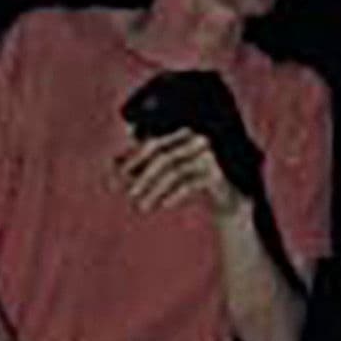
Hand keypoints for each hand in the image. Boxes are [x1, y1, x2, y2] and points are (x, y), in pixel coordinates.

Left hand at [115, 128, 248, 221]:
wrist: (228, 201)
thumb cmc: (192, 183)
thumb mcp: (166, 173)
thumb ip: (142, 165)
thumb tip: (112, 163)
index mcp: (183, 133)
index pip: (152, 142)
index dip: (132, 158)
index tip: (115, 175)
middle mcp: (197, 139)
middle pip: (161, 154)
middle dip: (141, 174)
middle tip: (127, 192)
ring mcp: (209, 155)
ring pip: (173, 170)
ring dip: (153, 190)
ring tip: (140, 207)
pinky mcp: (218, 174)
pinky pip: (190, 183)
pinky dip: (173, 194)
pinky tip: (162, 206)